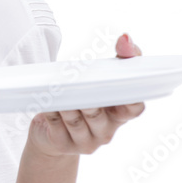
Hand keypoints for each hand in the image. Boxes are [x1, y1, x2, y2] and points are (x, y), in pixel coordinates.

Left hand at [26, 33, 145, 158]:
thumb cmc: (83, 99)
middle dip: (88, 95)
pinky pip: (56, 125)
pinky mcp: (63, 144)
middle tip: (78, 77)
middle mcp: (106, 132)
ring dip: (66, 102)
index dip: (132, 97)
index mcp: (120, 115)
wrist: (51, 133)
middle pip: (97, 113)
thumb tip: (126, 38)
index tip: (120, 80)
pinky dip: (51, 110)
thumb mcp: (101, 78)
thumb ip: (121, 58)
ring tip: (58, 86)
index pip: (134, 109)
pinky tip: (47, 100)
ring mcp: (85, 142)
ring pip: (76, 119)